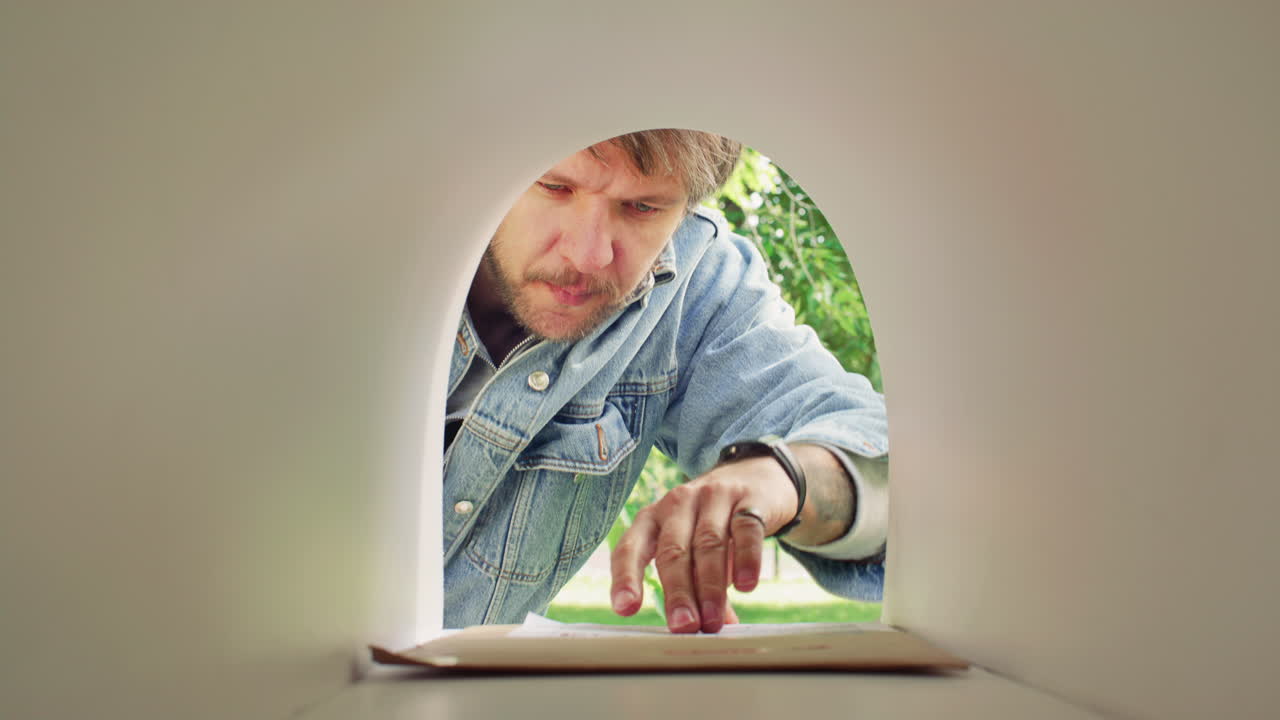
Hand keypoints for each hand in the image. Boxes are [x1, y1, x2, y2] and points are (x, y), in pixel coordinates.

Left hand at [609, 456, 797, 632]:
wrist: (757, 476)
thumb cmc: (715, 522)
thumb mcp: (696, 548)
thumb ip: (696, 585)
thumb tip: (707, 630)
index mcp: (653, 517)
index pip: (631, 547)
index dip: (625, 577)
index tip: (625, 609)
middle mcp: (678, 503)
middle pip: (673, 550)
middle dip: (677, 592)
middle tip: (683, 627)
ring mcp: (713, 496)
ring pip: (708, 543)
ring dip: (710, 586)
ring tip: (713, 620)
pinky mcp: (749, 498)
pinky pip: (746, 528)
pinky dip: (746, 558)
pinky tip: (746, 585)